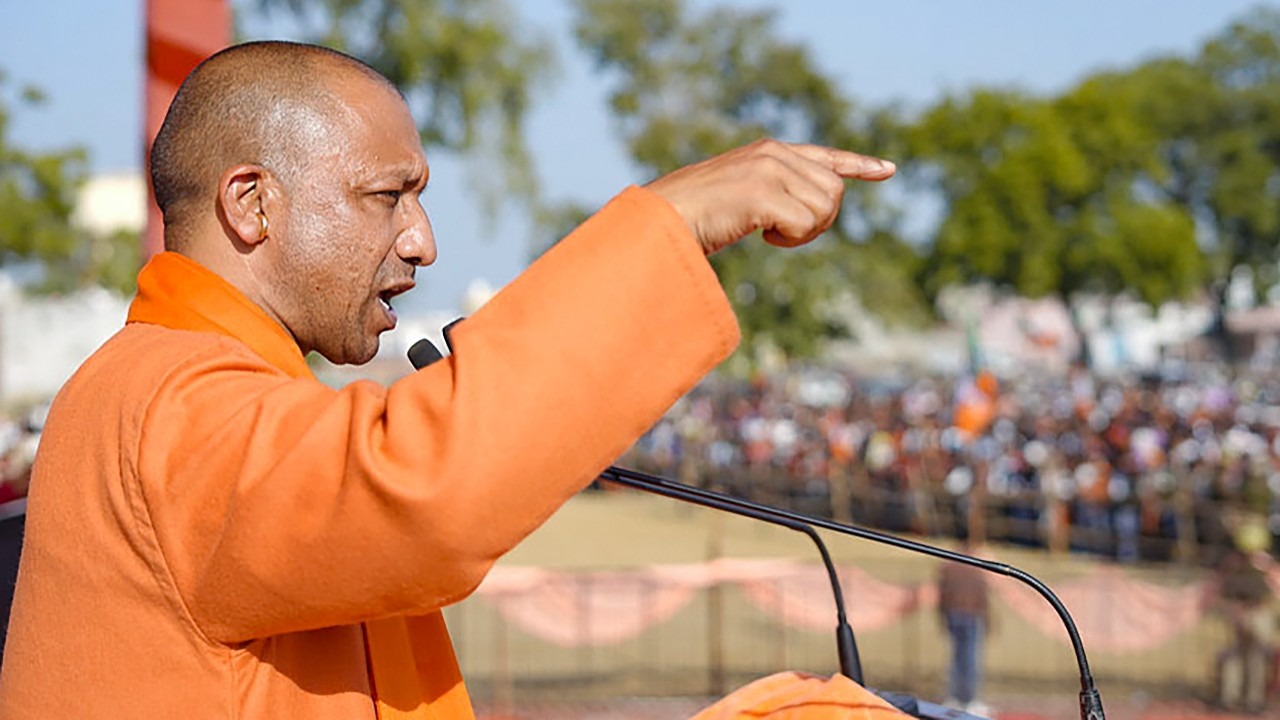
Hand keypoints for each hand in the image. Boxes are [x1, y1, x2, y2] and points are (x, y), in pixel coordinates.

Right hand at [645, 138, 894, 254]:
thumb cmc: (692, 219)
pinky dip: (791, 240)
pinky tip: (763, 238)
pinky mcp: (762, 192)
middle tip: (783, 235)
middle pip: (834, 191)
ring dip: (806, 232)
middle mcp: (773, 154)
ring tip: (770, 235)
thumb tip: (805, 211)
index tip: (888, 170)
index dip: (859, 164)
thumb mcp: (738, 197)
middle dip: (820, 221)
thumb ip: (771, 193)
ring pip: (826, 207)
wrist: (660, 221)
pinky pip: (805, 223)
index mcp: (769, 152)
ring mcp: (767, 170)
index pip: (825, 157)